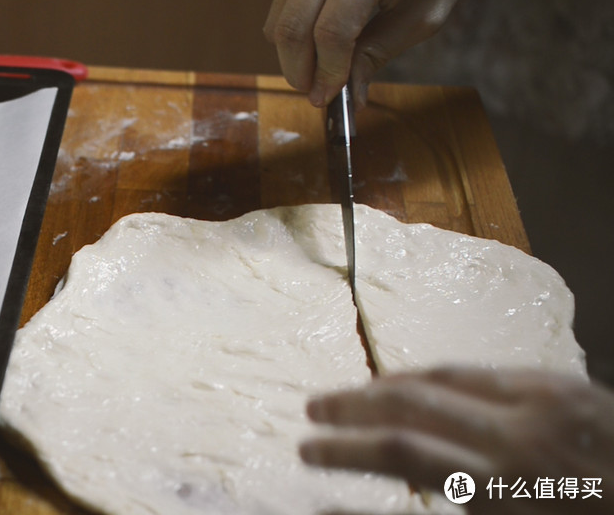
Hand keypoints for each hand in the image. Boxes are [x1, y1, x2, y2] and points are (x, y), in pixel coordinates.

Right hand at [263, 0, 515, 107]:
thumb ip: (379, 53)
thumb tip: (348, 94)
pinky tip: (319, 41)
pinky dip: (295, 29)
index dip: (327, 73)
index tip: (331, 98)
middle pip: (292, 26)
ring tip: (318, 71)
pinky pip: (283, 2)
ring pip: (279, 17)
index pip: (330, 32)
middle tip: (315, 94)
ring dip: (293, 54)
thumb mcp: (424, 16)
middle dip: (299, 70)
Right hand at [300, 367, 613, 512]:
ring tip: (354, 393)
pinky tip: (423, 383)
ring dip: (389, 382)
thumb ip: (466, 503)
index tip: (306, 449)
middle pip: (413, 402)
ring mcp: (544, 400)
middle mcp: (518, 433)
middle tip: (313, 409)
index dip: (347, 449)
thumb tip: (414, 482)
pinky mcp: (565, 383)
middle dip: (353, 405)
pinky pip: (485, 370)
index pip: (405, 455)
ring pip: (445, 375)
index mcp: (510, 487)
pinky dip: (440, 376)